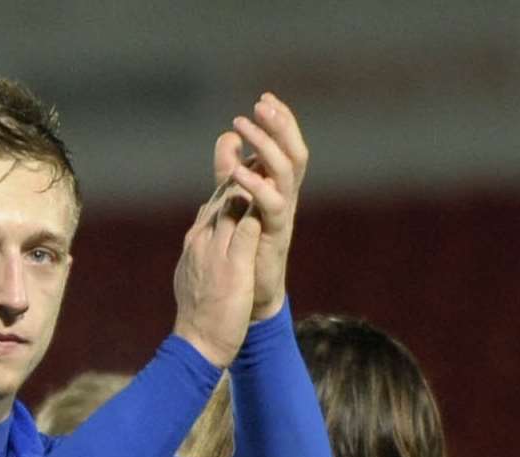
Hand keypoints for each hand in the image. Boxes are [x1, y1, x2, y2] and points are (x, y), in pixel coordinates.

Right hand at [172, 155, 263, 368]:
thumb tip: (209, 238)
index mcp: (196, 240)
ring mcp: (215, 250)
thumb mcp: (201, 273)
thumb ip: (207, 250)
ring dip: (249, 175)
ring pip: (231, 202)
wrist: (196, 343)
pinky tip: (271, 189)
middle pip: (222, 191)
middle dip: (238, 162)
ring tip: (265, 151)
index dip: (230, 172)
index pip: (214, 198)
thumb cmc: (200, 313)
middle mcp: (203, 239)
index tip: (243, 150)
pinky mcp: (231, 264)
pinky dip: (257, 205)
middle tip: (254, 135)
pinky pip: (245, 226)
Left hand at [213, 93, 308, 320]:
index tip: (265, 98)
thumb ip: (230, 170)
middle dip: (279, 126)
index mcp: (278, 187)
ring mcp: (282, 215)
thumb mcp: (234, 201)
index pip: (285, 146)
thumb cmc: (244, 248)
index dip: (280, 121)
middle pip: (293, 152)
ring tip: (243, 126)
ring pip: (286, 172)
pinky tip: (237, 173)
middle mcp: (285, 197)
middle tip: (261, 104)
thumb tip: (227, 137)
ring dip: (265, 146)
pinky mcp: (275, 234)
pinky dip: (255, 185)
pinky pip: (272, 205)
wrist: (249, 295)